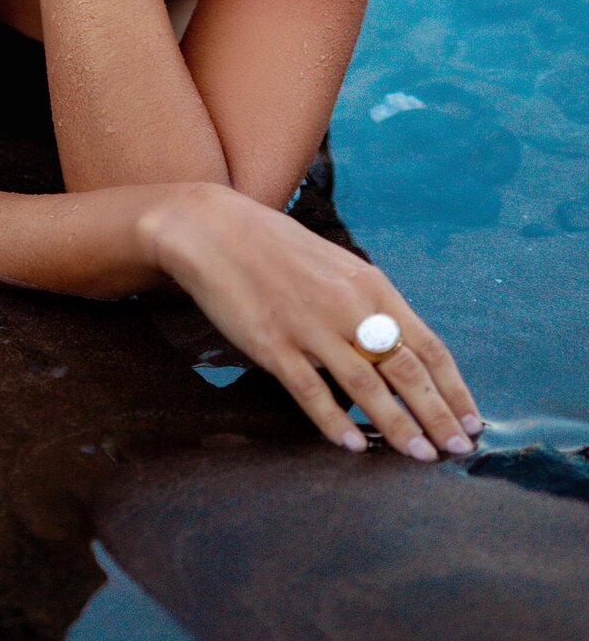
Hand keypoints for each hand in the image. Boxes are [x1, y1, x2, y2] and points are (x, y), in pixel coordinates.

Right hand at [136, 183, 483, 460]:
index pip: (427, 343)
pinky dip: (336, 421)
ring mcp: (310, 326)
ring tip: (420, 456)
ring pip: (366, 385)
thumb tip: (400, 349)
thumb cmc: (278, 248)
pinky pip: (311, 391)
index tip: (472, 418)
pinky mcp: (273, 344)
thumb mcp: (336, 266)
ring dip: (398, 426)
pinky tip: (354, 445)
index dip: (453, 386)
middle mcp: (347, 306)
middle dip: (437, 415)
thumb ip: (369, 305)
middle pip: (405, 369)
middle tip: (458, 449)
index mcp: (369, 285)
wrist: (215, 230)